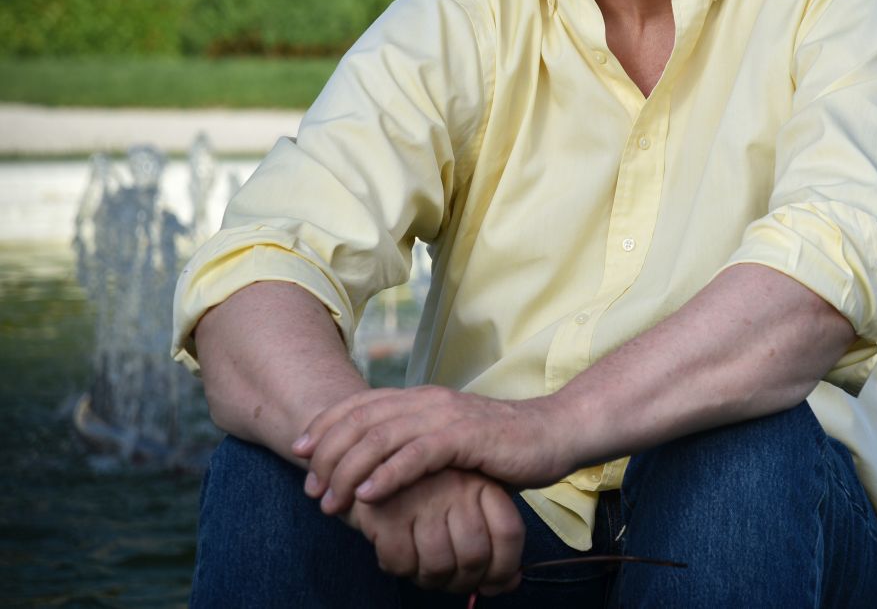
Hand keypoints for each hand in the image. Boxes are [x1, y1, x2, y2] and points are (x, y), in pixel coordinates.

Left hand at [294, 386, 574, 513]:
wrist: (554, 435)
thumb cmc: (501, 447)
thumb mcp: (449, 442)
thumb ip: (414, 445)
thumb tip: (373, 465)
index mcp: (421, 398)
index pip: (360, 404)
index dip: (324, 425)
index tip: (298, 452)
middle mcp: (428, 400)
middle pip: (361, 421)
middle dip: (327, 455)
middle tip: (311, 488)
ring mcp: (447, 416)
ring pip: (381, 439)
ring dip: (349, 472)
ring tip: (332, 502)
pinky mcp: (466, 436)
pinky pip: (416, 455)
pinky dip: (387, 476)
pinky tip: (368, 496)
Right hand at [347, 467, 524, 595]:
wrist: (366, 462)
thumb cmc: (421, 494)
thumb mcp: (463, 508)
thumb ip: (491, 544)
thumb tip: (510, 585)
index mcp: (482, 481)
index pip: (510, 533)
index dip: (502, 569)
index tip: (488, 583)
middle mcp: (458, 484)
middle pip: (475, 557)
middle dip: (461, 582)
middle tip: (448, 581)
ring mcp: (423, 496)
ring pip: (439, 565)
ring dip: (429, 579)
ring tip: (422, 570)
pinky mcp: (386, 510)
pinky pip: (402, 563)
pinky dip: (400, 568)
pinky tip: (399, 556)